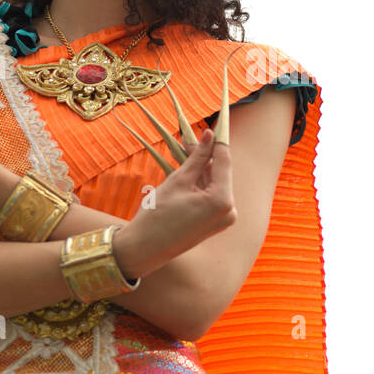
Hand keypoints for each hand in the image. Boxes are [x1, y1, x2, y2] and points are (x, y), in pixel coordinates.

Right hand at [121, 129, 235, 276]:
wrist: (144, 249)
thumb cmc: (158, 214)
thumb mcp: (179, 180)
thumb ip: (198, 157)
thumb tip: (210, 136)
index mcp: (222, 200)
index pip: (224, 161)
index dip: (217, 141)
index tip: (214, 124)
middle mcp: (230, 211)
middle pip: (221, 173)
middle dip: (207, 155)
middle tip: (194, 136)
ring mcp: (224, 219)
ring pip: (215, 185)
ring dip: (203, 169)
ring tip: (187, 151)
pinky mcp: (215, 224)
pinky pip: (212, 197)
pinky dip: (202, 185)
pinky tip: (189, 171)